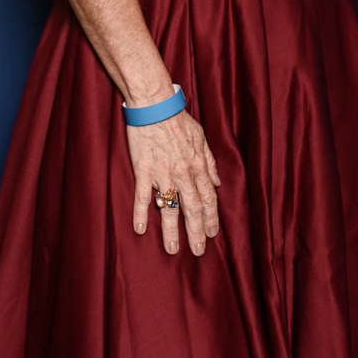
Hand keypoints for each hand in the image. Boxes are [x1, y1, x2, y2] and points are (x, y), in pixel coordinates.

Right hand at [126, 108, 221, 256]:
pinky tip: (140, 229)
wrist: (155, 106)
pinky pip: (143, 196)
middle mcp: (183, 174)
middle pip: (193, 208)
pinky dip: (141, 213)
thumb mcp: (201, 137)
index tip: (213, 233)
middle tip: (198, 251)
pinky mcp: (144, 171)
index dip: (212, 218)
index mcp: (198, 166)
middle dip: (197, 232)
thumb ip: (210, 161)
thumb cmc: (178, 120)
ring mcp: (163, 174)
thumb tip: (217, 182)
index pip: (209, 198)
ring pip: (170, 208)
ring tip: (172, 249)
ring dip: (172, 230)